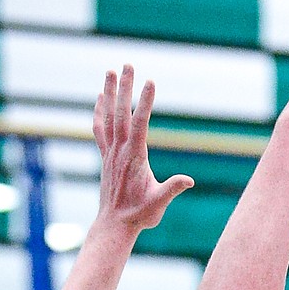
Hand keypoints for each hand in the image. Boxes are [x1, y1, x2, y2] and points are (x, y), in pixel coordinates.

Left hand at [93, 65, 192, 230]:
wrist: (114, 225)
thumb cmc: (139, 215)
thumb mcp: (159, 204)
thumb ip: (172, 189)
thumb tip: (189, 180)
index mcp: (134, 158)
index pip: (140, 124)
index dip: (145, 103)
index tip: (150, 82)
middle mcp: (119, 151)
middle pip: (121, 113)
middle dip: (125, 88)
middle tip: (128, 64)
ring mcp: (110, 152)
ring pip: (108, 116)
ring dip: (109, 92)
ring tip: (110, 71)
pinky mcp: (105, 156)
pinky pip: (100, 129)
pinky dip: (99, 112)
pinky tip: (99, 99)